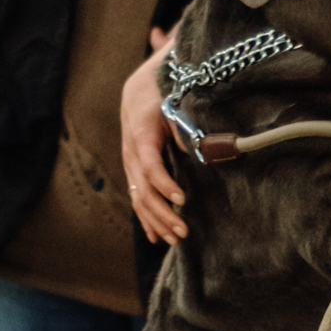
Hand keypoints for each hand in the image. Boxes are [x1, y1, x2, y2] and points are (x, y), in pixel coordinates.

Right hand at [120, 37, 185, 242]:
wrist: (139, 90)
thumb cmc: (162, 96)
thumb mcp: (175, 104)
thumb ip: (185, 126)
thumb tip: (201, 150)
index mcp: (141, 135)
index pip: (149, 167)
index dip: (164, 185)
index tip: (182, 200)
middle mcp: (130, 153)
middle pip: (142, 190)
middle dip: (162, 214)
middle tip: (183, 232)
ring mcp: (129, 164)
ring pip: (138, 199)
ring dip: (156, 221)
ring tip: (175, 239)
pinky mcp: (133, 171)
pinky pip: (136, 198)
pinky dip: (146, 219)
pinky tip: (156, 236)